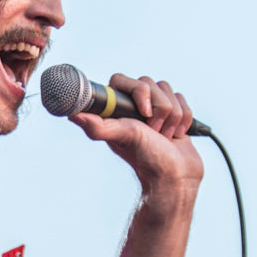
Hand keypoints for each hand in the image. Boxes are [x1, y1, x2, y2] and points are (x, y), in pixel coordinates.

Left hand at [71, 73, 204, 198]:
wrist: (176, 176)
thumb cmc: (147, 158)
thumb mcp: (122, 137)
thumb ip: (99, 126)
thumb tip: (72, 115)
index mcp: (115, 109)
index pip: (121, 79)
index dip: (138, 91)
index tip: (143, 113)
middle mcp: (132, 106)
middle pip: (151, 83)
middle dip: (159, 110)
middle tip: (153, 131)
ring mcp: (153, 109)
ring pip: (169, 92)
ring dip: (172, 117)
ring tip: (164, 136)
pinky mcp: (172, 113)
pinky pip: (182, 100)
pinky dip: (184, 120)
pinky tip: (176, 135)